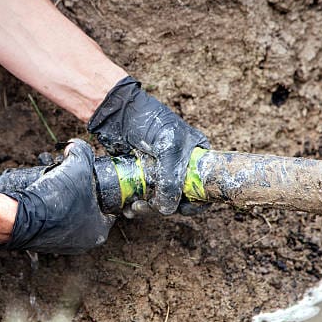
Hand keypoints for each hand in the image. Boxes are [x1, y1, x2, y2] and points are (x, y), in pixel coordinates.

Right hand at [1, 139, 114, 253]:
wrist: (19, 217)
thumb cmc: (54, 199)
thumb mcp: (77, 166)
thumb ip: (82, 152)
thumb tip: (75, 146)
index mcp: (98, 231)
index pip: (109, 209)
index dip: (103, 190)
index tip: (94, 179)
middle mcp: (82, 242)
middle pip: (88, 210)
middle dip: (80, 192)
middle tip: (72, 179)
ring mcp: (62, 244)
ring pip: (69, 215)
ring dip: (64, 200)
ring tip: (56, 184)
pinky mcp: (43, 242)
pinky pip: (51, 221)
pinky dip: (49, 209)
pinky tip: (44, 196)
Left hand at [88, 76, 209, 214]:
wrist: (117, 112)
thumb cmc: (148, 120)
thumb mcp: (168, 147)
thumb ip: (171, 178)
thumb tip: (167, 209)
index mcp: (197, 157)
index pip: (205, 187)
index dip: (196, 202)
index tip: (181, 209)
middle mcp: (181, 167)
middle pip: (181, 199)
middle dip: (165, 207)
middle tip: (146, 206)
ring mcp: (161, 173)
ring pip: (161, 201)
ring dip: (148, 209)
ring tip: (133, 208)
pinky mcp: (142, 177)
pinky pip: (144, 198)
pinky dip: (137, 206)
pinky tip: (128, 208)